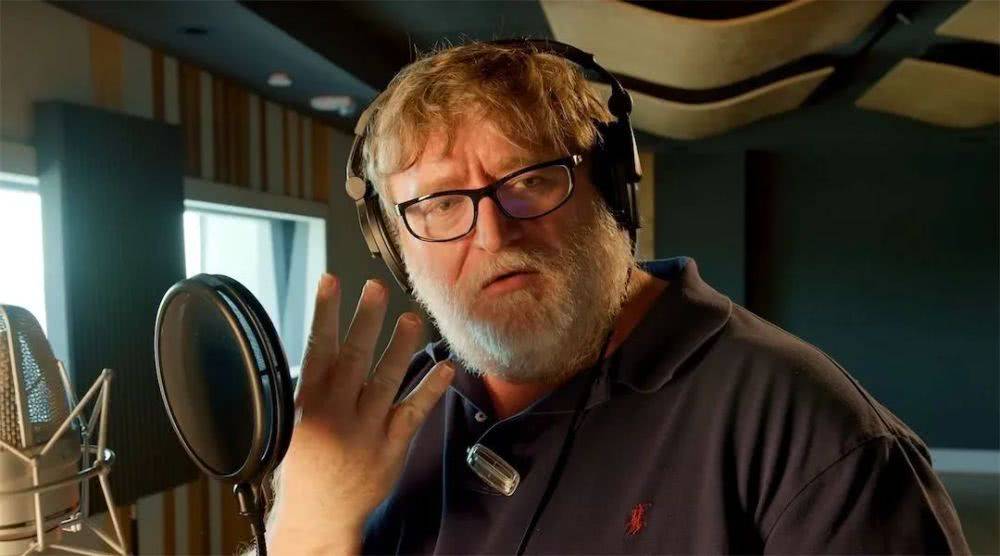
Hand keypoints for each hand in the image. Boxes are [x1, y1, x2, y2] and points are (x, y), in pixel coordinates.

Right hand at [266, 274, 453, 553]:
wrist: (316, 516)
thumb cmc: (303, 468)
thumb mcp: (292, 423)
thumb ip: (312, 387)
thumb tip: (323, 347)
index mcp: (309, 403)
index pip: (318, 348)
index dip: (325, 312)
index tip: (331, 282)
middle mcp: (338, 412)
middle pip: (355, 355)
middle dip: (366, 318)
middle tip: (376, 288)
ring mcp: (366, 429)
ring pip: (387, 378)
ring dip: (401, 345)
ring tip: (412, 318)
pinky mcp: (390, 447)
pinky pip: (413, 412)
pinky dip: (430, 389)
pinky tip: (444, 368)